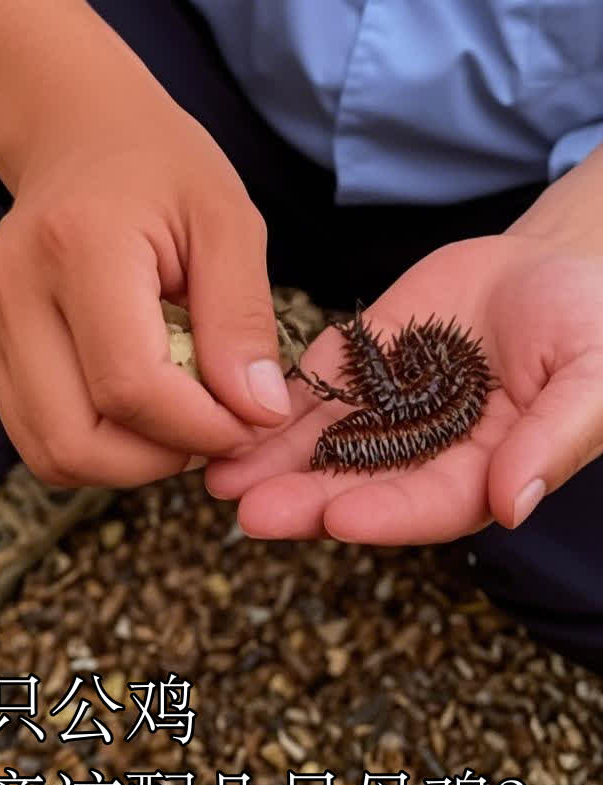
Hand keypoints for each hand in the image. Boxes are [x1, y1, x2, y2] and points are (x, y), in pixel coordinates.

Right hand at [0, 96, 291, 487]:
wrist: (77, 131)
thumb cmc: (161, 169)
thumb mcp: (228, 222)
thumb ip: (243, 319)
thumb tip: (258, 414)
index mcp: (78, 248)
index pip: (129, 387)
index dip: (199, 428)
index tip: (251, 422)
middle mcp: (13, 290)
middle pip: (74, 441)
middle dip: (158, 461)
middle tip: (214, 430)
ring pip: (49, 452)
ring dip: (126, 462)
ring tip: (179, 418)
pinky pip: (37, 433)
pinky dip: (97, 442)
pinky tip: (141, 403)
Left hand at [205, 232, 602, 541]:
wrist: (555, 266)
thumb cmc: (592, 326)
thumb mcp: (592, 379)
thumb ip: (552, 441)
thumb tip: (512, 505)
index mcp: (485, 471)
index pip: (430, 504)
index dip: (385, 513)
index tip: (337, 518)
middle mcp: (428, 452)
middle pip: (361, 484)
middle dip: (305, 499)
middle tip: (249, 511)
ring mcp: (390, 408)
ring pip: (325, 442)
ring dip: (272, 461)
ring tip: (218, 473)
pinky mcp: (364, 364)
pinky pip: (316, 386)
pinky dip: (275, 402)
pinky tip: (227, 412)